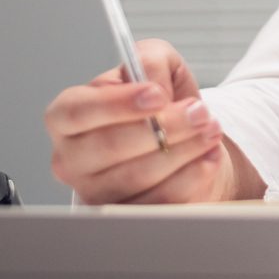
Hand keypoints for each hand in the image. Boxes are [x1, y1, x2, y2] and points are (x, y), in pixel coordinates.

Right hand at [45, 38, 255, 203]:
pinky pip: (159, 202)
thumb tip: (153, 86)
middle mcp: (72, 158)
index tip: (157, 95)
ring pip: (137, 177)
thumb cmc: (157, 102)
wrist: (179, 140)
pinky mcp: (126, 216)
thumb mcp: (154, 62)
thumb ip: (150, 63)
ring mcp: (96, 192)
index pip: (76, 112)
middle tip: (199, 112)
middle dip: (165, 127)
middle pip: (109, 147)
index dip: (117, 104)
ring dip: (185, 150)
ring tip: (210, 130)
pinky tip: (209, 157)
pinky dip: (191, 177)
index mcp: (67, 116)